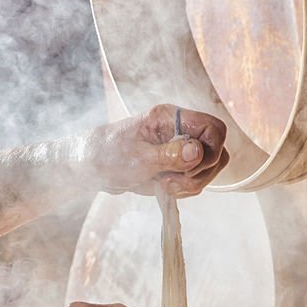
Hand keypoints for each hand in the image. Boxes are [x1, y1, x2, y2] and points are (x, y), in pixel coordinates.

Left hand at [82, 103, 228, 197]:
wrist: (90, 167)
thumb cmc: (108, 155)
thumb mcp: (138, 158)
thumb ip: (169, 155)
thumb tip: (198, 151)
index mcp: (171, 118)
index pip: (214, 128)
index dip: (211, 151)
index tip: (189, 168)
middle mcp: (180, 130)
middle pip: (216, 151)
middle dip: (201, 172)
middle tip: (172, 182)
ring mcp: (179, 148)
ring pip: (208, 168)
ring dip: (192, 183)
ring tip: (164, 186)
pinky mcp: (176, 165)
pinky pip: (195, 179)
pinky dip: (185, 188)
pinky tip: (164, 189)